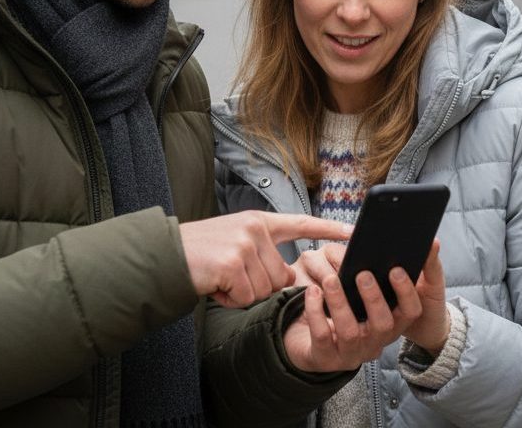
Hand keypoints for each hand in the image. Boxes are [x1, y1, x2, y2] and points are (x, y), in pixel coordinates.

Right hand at [179, 212, 353, 307]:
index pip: (300, 224)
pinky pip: (247, 297)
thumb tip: (287, 277)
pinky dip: (231, 299)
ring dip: (242, 294)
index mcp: (259, 221)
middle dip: (256, 286)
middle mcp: (255, 229)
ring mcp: (244, 245)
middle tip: (230, 276)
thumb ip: (263, 253)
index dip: (328, 231)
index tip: (353, 234)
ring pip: (265, 290)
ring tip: (221, 279)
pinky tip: (216, 285)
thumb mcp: (236, 243)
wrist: (167, 256)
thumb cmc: (201, 254)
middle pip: (280, 276)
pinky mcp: (234, 263)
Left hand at [282, 239, 448, 370]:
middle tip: (363, 274)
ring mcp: (349, 353)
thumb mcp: (354, 292)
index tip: (396, 270)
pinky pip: (322, 336)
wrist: (303, 339)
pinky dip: (316, 311)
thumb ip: (368, 274)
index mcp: (387, 323)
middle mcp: (373, 342)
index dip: (406, 293)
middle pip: (383, 325)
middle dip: (374, 298)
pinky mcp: (324, 357)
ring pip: (351, 332)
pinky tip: (312, 292)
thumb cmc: (336, 309)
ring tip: (330, 279)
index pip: (410, 312)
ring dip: (341, 303)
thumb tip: (373, 247)